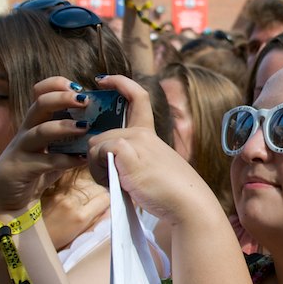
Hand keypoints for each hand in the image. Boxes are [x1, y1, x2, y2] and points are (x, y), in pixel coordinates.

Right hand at [0, 77, 94, 216]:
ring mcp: (22, 149)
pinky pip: (45, 162)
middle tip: (85, 99)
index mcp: (34, 123)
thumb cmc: (35, 171)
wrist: (8, 200)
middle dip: (62, 98)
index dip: (57, 85)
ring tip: (84, 127)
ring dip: (64, 127)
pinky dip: (65, 160)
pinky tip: (82, 159)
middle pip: (40, 104)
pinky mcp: (21, 169)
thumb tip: (99, 126)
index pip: (40, 93)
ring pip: (40, 131)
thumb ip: (69, 138)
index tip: (79, 86)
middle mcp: (26, 131)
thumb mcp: (52, 150)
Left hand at [85, 76, 213, 226]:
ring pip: (95, 146)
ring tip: (115, 185)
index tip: (102, 79)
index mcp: (150, 134)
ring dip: (97, 168)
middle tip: (112, 181)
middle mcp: (142, 133)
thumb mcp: (151, 170)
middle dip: (97, 160)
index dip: (119, 82)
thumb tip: (106, 164)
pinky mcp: (126, 152)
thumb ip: (131, 161)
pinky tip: (114, 183)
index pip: (137, 97)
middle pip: (100, 136)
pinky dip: (99, 170)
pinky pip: (98, 153)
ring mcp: (135, 141)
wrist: (188, 205)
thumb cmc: (172, 194)